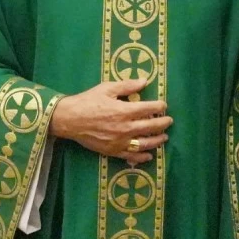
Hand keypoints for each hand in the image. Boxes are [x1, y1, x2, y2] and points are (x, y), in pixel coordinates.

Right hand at [50, 78, 172, 163]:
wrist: (69, 119)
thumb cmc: (88, 101)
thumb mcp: (106, 88)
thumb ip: (127, 85)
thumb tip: (144, 81)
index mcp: (124, 111)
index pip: (149, 109)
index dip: (159, 107)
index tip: (163, 105)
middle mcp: (125, 128)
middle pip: (151, 127)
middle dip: (163, 123)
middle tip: (169, 121)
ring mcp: (120, 142)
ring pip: (145, 143)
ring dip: (157, 140)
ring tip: (164, 137)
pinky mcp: (113, 151)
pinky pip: (131, 156)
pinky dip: (142, 157)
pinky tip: (149, 155)